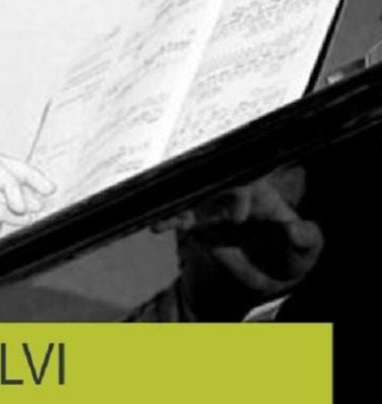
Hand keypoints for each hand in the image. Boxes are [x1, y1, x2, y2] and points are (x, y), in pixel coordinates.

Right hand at [153, 167, 322, 318]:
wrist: (262, 278)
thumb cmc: (288, 258)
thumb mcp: (304, 253)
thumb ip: (306, 239)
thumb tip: (298, 229)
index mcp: (264, 197)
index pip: (251, 184)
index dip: (243, 194)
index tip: (239, 217)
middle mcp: (235, 196)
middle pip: (216, 184)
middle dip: (206, 193)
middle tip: (198, 215)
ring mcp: (213, 207)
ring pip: (194, 198)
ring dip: (182, 206)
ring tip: (173, 218)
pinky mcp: (197, 221)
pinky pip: (180, 216)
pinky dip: (169, 220)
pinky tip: (157, 225)